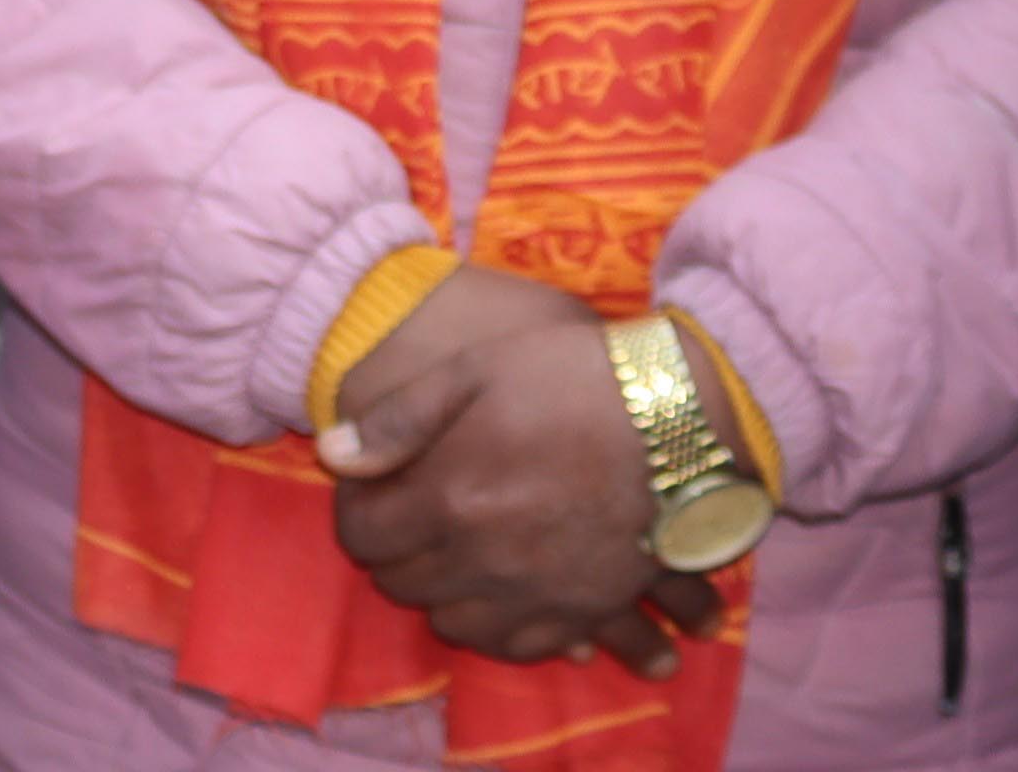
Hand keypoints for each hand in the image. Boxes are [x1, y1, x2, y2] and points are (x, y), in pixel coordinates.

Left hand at [315, 277, 709, 670]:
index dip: (357, 513)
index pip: (363, 536)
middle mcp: (484, 558)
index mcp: (448, 496)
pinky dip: (499, 628)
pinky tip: (501, 596)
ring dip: (442, 594)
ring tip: (455, 557)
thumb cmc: (574, 378)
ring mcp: (536, 592)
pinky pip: (520, 646)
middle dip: (395, 553)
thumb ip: (399, 419)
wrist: (684, 416)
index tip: (371, 494)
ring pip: (455, 625)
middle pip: (404, 585)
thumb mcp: (475, 370)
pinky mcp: (584, 610)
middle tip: (412, 520)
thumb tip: (333, 455)